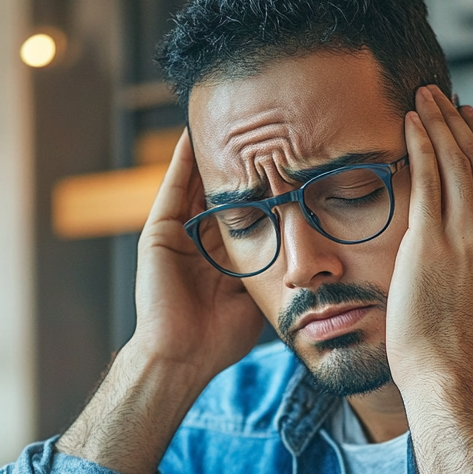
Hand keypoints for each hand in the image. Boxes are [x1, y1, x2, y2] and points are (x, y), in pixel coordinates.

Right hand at [132, 130, 264, 383]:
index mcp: (225, 253)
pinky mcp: (159, 231)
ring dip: (212, 152)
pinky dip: (182, 159)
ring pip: (199, 182)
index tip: (286, 157)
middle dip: (241, 160)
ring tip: (229, 117)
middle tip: (261, 124)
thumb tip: (312, 261)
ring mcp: (179, 233)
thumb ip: (277, 272)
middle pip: (224, 189)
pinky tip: (192, 132)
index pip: (248, 208)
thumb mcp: (260, 296)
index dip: (265, 184)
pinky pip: (174, 187)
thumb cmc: (221, 338)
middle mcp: (201, 239)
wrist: (184, 356)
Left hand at [385, 85, 472, 386]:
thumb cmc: (468, 349)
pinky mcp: (432, 240)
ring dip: (440, 122)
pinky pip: (428, 177)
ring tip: (425, 97)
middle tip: (444, 97)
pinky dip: (421, 144)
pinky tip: (411, 122)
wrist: (449, 371)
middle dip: (461, 123)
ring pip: (455, 162)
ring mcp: (467, 235)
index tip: (470, 124)